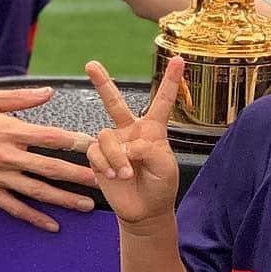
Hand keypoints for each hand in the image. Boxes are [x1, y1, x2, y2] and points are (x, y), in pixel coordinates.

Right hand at [0, 86, 98, 232]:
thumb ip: (19, 97)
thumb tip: (49, 92)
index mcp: (7, 130)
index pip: (50, 137)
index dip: (76, 142)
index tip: (97, 145)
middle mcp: (4, 156)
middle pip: (50, 167)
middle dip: (80, 175)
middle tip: (104, 180)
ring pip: (37, 192)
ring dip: (64, 200)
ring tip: (88, 206)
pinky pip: (14, 209)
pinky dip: (34, 218)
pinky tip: (53, 225)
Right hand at [85, 56, 182, 229]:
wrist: (145, 211)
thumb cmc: (161, 187)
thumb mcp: (165, 167)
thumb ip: (148, 149)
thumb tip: (124, 146)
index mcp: (153, 130)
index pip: (162, 101)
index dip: (171, 80)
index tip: (179, 60)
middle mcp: (131, 132)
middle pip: (114, 102)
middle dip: (102, 83)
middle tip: (91, 64)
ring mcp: (113, 144)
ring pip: (106, 136)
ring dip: (116, 157)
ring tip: (126, 174)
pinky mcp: (98, 158)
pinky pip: (95, 152)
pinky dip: (106, 164)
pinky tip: (113, 176)